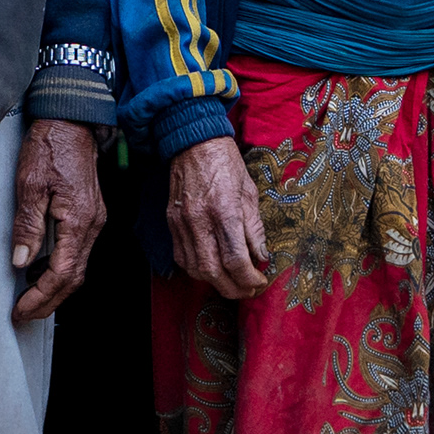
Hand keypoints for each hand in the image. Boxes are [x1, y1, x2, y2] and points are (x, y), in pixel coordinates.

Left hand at [9, 118, 105, 320]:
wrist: (70, 119)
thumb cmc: (50, 145)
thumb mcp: (29, 184)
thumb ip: (27, 225)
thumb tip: (21, 262)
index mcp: (79, 220)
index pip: (62, 274)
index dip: (41, 297)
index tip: (21, 309)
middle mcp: (92, 225)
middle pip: (74, 278)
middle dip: (49, 301)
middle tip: (24, 312)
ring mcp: (94, 220)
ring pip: (78, 267)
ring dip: (55, 287)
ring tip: (29, 298)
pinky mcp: (90, 214)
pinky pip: (78, 251)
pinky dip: (61, 268)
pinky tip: (41, 270)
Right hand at [165, 134, 270, 301]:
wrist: (194, 143)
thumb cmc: (226, 163)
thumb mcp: (249, 192)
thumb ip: (255, 227)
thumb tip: (261, 255)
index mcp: (223, 210)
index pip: (235, 259)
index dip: (249, 277)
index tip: (260, 280)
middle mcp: (199, 221)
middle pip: (213, 271)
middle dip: (233, 288)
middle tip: (248, 289)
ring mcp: (182, 223)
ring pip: (195, 269)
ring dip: (215, 282)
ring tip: (232, 282)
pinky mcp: (171, 223)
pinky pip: (181, 257)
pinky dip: (197, 270)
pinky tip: (211, 268)